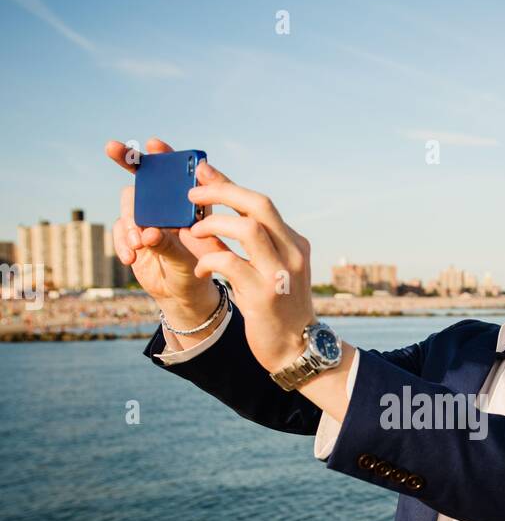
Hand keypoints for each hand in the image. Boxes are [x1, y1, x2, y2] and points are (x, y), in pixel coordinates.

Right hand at [103, 136, 226, 308]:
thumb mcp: (189, 258)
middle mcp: (164, 206)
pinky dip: (122, 242)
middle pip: (143, 178)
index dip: (163, 155)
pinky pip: (119, 231)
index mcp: (186, 203)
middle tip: (113, 148)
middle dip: (127, 159)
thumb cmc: (198, 270)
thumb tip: (150, 232)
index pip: (175, 172)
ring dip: (130, 221)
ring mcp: (146, 219)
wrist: (185, 294)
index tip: (152, 144)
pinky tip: (130, 257)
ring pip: (129, 205)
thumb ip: (171, 243)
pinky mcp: (132, 236)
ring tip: (140, 243)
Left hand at [186, 168, 315, 373]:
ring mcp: (281, 273)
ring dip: (215, 224)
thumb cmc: (275, 309)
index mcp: (293, 242)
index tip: (201, 170)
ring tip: (194, 231)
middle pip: (258, 204)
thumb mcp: (265, 271)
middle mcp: (292, 252)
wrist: (296, 350)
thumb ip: (243, 246)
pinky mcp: (265, 295)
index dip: (228, 183)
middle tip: (191, 195)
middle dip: (221, 192)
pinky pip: (231, 264)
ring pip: (249, 228)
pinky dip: (211, 259)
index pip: (259, 203)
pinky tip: (202, 268)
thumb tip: (208, 218)